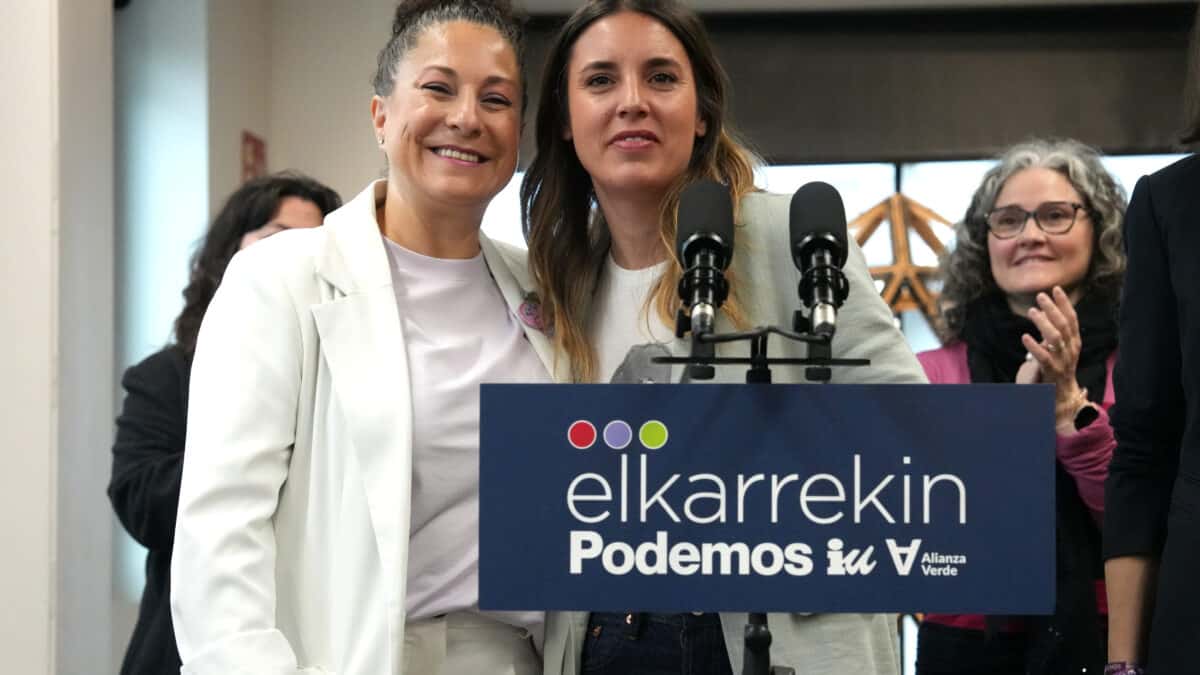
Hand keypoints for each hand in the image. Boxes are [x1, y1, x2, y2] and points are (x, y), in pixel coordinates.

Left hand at [1019, 287, 1085, 427]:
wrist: (1060, 398)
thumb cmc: (1055, 369)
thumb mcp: (1057, 348)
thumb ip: (1052, 332)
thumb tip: (1043, 312)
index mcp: (1074, 342)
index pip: (1072, 319)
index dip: (1064, 303)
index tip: (1056, 288)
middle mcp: (1071, 350)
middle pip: (1064, 325)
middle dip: (1053, 308)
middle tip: (1040, 296)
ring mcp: (1063, 361)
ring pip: (1056, 338)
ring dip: (1044, 323)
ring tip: (1032, 311)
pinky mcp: (1051, 372)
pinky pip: (1044, 357)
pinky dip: (1034, 345)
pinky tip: (1025, 336)